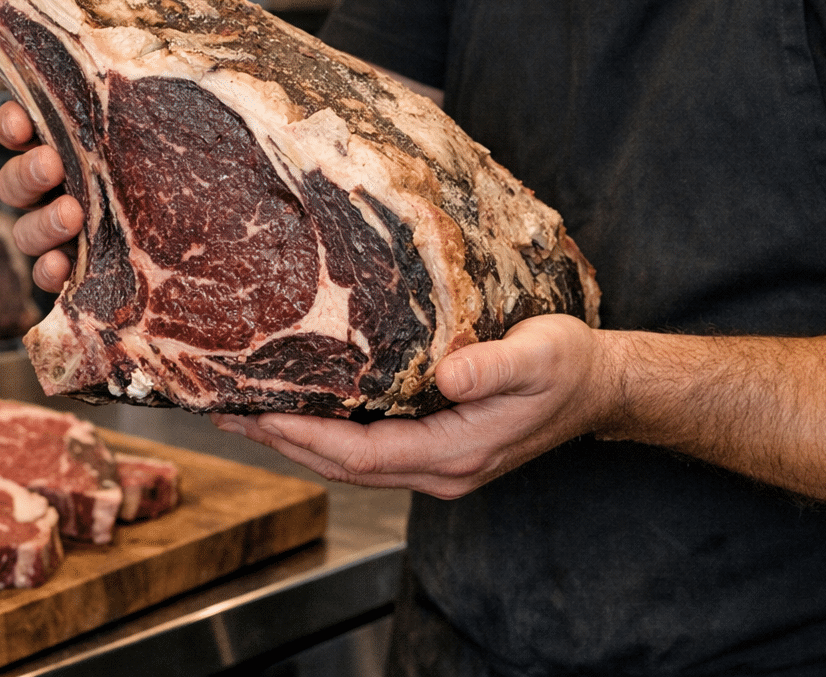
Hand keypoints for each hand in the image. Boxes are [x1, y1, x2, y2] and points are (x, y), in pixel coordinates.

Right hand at [0, 0, 234, 291]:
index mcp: (85, 128)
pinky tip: (67, 273)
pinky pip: (57, 277)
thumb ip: (203, 21)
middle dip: (25, 171)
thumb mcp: (212, 73)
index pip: (27, 120)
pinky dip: (52, 275)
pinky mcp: (101, 266)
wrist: (265, 189)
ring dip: (39, 224)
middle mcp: (75, 176)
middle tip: (55, 163)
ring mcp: (83, 224)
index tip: (23, 118)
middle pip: (18, 177)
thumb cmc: (217, 124)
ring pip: (28, 228)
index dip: (13, 121)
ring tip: (74, 215)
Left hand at [212, 314, 609, 498]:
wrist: (596, 388)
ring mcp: (435, 463)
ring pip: (350, 463)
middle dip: (283, 442)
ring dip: (297, 442)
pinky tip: (303, 412)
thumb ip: (493, 367)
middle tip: (229, 413)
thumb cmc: (568, 368)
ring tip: (248, 415)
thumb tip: (447, 378)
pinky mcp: (435, 447)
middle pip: (343, 467)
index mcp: (455, 453)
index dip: (308, 437)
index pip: (363, 455)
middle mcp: (438, 469)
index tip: (261, 413)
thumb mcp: (540, 356)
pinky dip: (325, 435)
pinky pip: (367, 450)